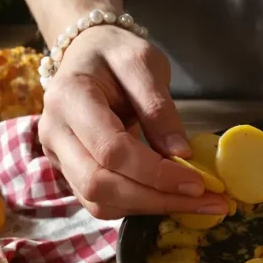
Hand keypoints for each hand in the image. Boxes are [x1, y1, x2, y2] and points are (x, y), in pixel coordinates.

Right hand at [38, 25, 226, 218]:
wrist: (86, 53)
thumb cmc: (115, 54)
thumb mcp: (144, 63)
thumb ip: (159, 107)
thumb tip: (181, 153)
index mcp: (70, 98)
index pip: (111, 150)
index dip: (156, 173)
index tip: (198, 183)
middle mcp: (55, 132)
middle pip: (100, 185)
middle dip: (157, 200)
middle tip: (207, 202)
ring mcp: (58, 156)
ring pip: (99, 203)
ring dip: (150, 209)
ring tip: (196, 204)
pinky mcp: (70, 172)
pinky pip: (102, 203)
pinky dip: (139, 207)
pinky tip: (171, 198)